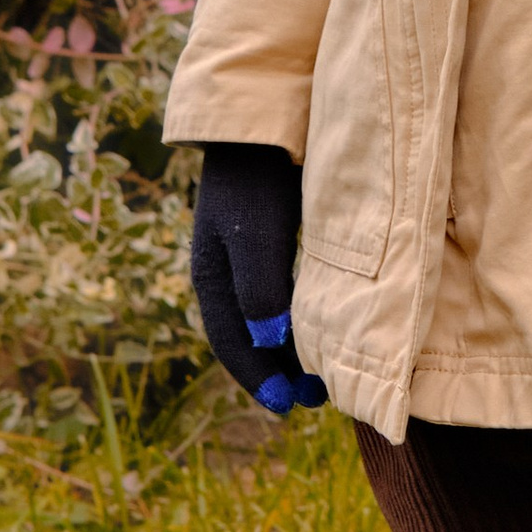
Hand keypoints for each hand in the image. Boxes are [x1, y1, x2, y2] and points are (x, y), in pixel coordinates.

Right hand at [191, 142, 328, 416]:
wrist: (265, 124)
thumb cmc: (258, 180)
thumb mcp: (257, 235)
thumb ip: (261, 287)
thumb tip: (269, 341)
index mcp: (210, 276)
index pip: (233, 342)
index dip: (259, 378)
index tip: (288, 406)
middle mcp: (224, 272)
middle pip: (249, 337)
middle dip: (278, 370)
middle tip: (315, 398)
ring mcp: (246, 256)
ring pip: (266, 318)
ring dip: (289, 349)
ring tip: (321, 372)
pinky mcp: (272, 240)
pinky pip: (281, 295)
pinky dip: (297, 320)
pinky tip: (320, 325)